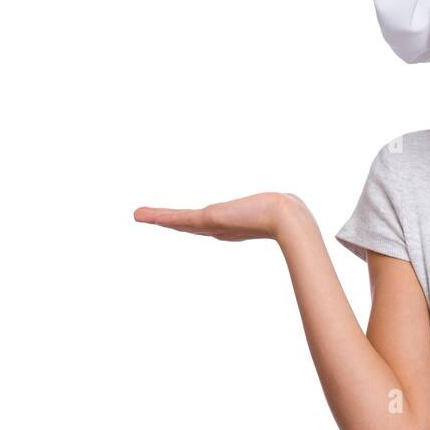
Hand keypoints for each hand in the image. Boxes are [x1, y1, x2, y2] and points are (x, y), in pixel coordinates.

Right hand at [132, 192, 307, 241]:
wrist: (284, 218)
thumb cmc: (284, 213)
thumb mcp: (277, 208)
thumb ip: (278, 206)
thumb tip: (291, 201)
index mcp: (231, 224)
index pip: (204, 224)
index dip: (189, 224)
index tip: (177, 223)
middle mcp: (219, 227)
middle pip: (187, 224)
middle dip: (166, 221)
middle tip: (144, 217)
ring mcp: (212, 225)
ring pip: (180, 222)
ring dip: (158, 218)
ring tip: (138, 215)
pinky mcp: (208, 220)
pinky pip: (179, 218)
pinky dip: (161, 217)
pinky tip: (145, 215)